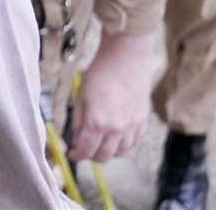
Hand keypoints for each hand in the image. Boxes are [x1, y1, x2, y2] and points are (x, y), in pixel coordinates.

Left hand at [71, 30, 153, 160]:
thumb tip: (76, 137)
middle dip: (92, 156)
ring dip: (109, 152)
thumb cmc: (100, 74)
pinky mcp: (142, 122)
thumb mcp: (80, 97)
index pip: (85, 150)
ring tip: (100, 144)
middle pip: (104, 156)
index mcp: (97, 123)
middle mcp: (116, 130)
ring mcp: (132, 127)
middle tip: (85, 150)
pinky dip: (124, 144)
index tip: (72, 154)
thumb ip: (78, 121)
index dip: (77, 155)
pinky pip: (134, 142)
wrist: (125, 60)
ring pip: (120, 152)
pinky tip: (117, 137)